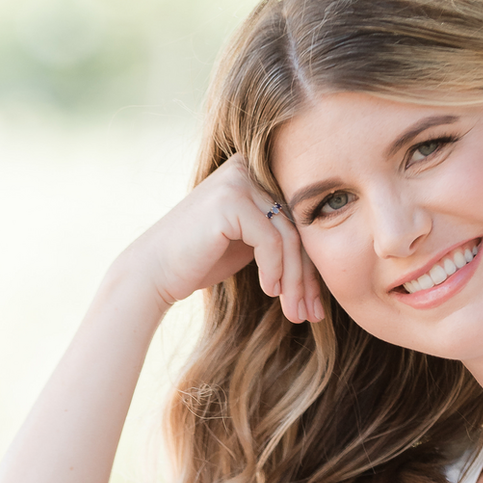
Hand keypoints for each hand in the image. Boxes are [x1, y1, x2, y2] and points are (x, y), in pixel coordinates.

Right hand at [127, 155, 323, 324]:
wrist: (155, 271)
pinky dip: (275, 270)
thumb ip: (280, 236)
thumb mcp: (250, 244)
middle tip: (312, 315)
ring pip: (288, 236)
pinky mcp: (230, 200)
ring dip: (295, 281)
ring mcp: (238, 179)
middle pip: (297, 227)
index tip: (316, 305)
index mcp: (255, 171)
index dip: (311, 265)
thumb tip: (327, 254)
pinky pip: (271, 240)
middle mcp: (247, 167)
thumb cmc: (201, 260)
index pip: (297, 219)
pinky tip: (269, 291)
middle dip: (308, 277)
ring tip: (294, 312)